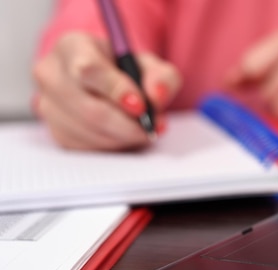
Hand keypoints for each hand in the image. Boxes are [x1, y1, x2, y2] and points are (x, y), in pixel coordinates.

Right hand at [32, 32, 181, 150]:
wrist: (106, 83)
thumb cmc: (124, 70)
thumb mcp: (150, 65)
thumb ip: (161, 76)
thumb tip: (157, 96)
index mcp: (72, 47)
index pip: (88, 70)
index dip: (116, 90)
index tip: (140, 106)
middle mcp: (52, 74)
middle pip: (90, 109)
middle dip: (127, 124)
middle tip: (151, 127)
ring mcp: (49, 106)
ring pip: (90, 132)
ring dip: (124, 137)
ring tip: (143, 129)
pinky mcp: (57, 132)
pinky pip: (88, 147)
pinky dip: (114, 145)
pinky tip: (125, 135)